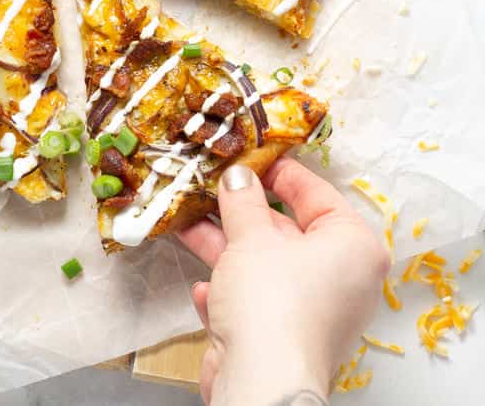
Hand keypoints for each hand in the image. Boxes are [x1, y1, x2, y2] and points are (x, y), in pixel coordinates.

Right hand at [178, 157, 389, 405]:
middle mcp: (342, 279)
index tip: (250, 156)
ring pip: (265, 266)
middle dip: (242, 212)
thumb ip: (242, 199)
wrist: (260, 385)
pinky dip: (230, 293)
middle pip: (287, 230)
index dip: (280, 172)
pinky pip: (256, 302)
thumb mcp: (251, 235)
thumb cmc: (271, 300)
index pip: (318, 194)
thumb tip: (237, 174)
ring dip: (224, 246)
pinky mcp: (284, 339)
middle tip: (211, 185)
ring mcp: (313, 312)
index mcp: (353, 246)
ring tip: (186, 220)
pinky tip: (205, 290)